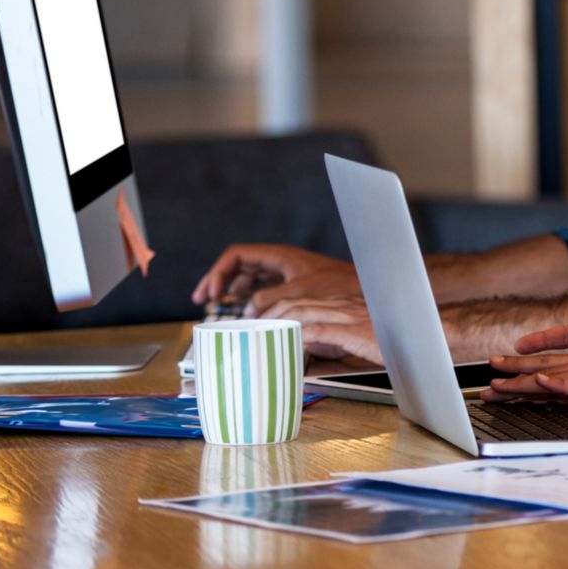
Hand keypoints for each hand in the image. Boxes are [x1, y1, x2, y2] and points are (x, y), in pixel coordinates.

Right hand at [191, 244, 357, 311]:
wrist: (366, 290)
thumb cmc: (339, 287)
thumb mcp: (301, 291)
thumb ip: (271, 299)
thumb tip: (245, 311)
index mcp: (279, 255)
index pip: (236, 255)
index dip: (218, 272)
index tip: (209, 293)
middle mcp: (280, 262)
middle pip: (238, 265)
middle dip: (217, 280)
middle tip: (201, 300)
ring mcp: (286, 273)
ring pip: (249, 278)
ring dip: (231, 290)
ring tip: (217, 306)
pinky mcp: (293, 286)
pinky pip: (262, 288)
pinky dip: (248, 299)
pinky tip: (244, 312)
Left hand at [257, 295, 383, 364]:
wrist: (423, 338)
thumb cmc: (393, 342)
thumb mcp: (354, 339)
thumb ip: (330, 339)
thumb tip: (306, 349)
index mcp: (340, 305)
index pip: (298, 300)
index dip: (274, 310)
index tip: (258, 323)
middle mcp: (340, 306)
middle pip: (293, 303)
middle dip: (267, 316)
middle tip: (251, 330)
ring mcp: (346, 316)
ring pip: (300, 313)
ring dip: (276, 324)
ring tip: (261, 337)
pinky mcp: (352, 331)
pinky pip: (317, 331)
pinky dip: (298, 338)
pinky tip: (286, 346)